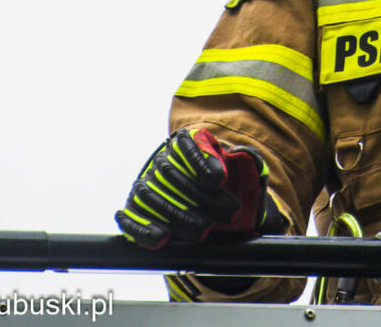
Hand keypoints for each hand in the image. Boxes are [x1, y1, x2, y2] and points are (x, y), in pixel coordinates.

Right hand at [115, 127, 285, 248]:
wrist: (219, 215)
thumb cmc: (232, 189)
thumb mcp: (246, 174)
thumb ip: (249, 160)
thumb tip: (242, 153)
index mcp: (188, 143)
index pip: (187, 143)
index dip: (201, 161)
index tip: (220, 179)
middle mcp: (163, 161)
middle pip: (171, 173)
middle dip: (199, 196)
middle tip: (226, 214)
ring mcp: (145, 186)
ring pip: (150, 196)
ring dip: (177, 215)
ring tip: (202, 230)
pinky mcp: (134, 212)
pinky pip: (130, 218)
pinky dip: (142, 228)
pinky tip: (161, 237)